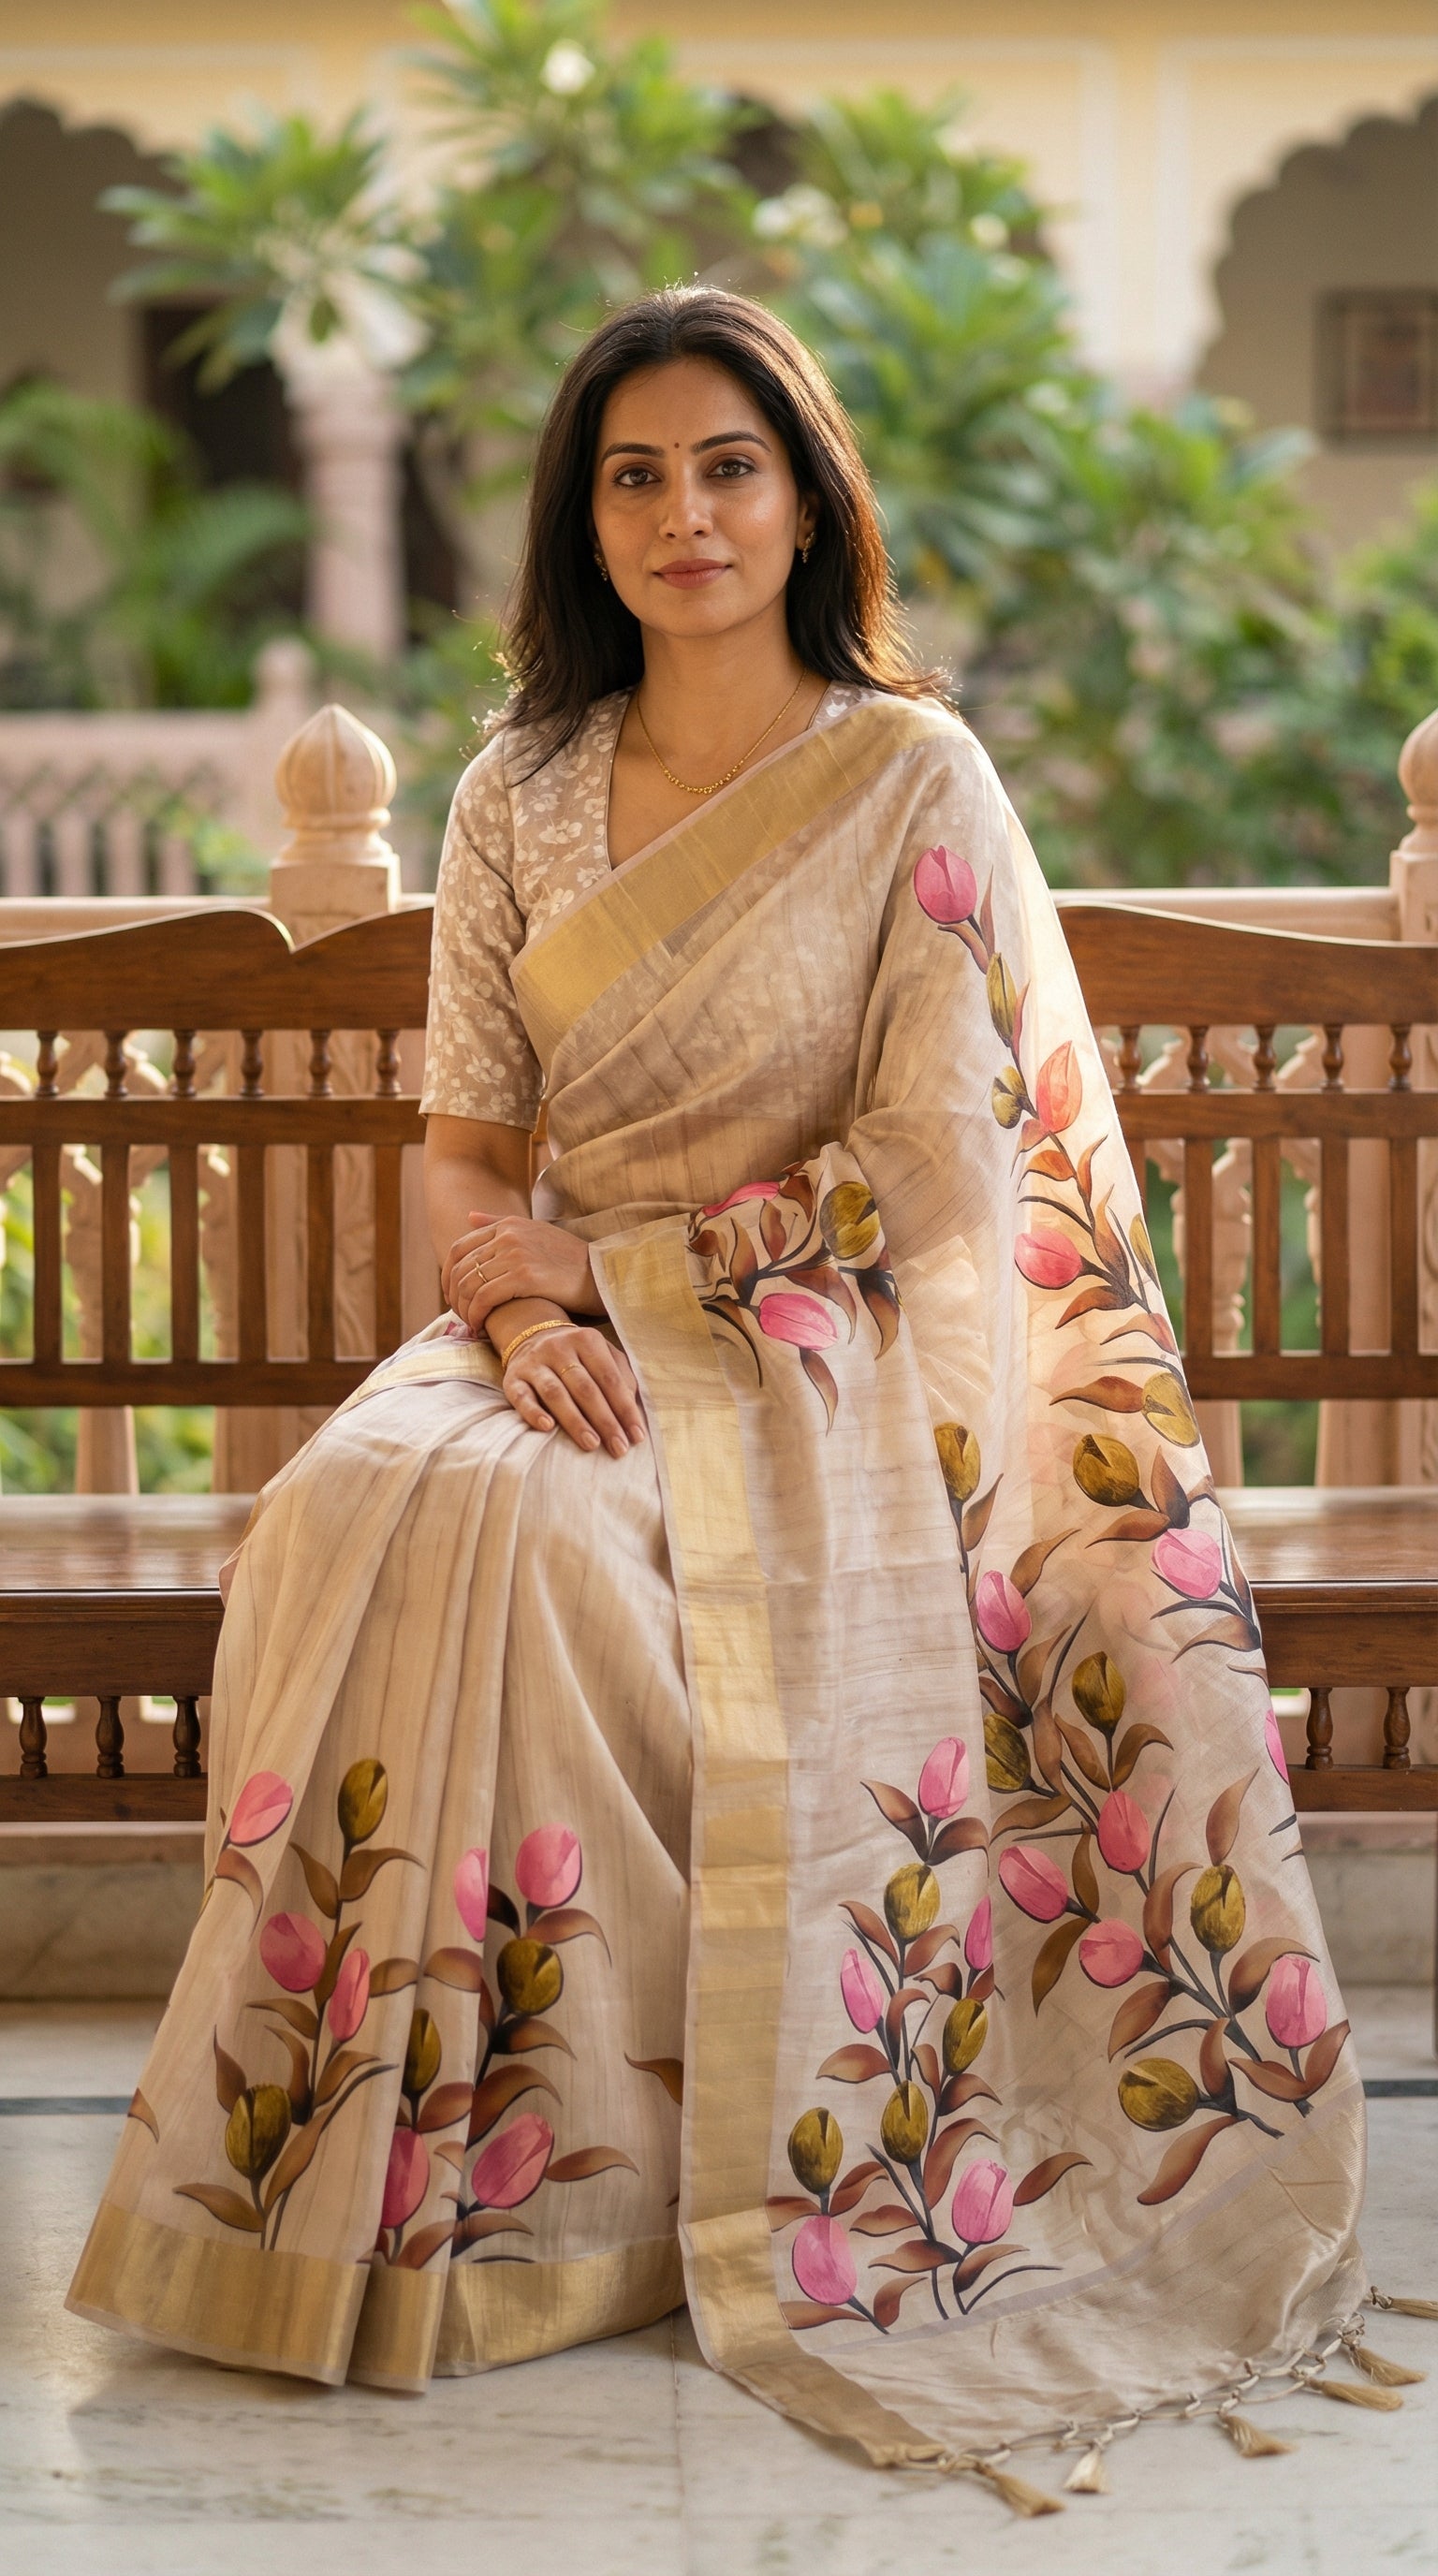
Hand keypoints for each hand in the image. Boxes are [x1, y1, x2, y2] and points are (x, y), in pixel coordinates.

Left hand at [444, 1209, 600, 1330]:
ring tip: (471, 1324)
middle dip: (453, 1296)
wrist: (603, 1273)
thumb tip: (469, 1216)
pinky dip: (476, 1315)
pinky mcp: (524, 1275)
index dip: (448, 1276)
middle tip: (461, 1317)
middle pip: (460, 1268)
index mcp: (507, 1225)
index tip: (452, 1297)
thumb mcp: (535, 1232)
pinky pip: (484, 1298)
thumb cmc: (570, 1259)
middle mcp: (508, 1235)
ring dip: (464, 1310)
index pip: (459, 1248)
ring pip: (468, 1285)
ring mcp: (515, 1253)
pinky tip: (482, 1327)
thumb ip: (499, 1223)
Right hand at [501, 1321, 645, 1458]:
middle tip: (618, 1448)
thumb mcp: (604, 1355)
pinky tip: (547, 1428)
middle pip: (585, 1388)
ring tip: (591, 1444)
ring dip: (575, 1421)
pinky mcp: (513, 1379)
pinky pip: (522, 1397)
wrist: (532, 1337)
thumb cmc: (578, 1356)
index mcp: (587, 1341)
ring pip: (556, 1393)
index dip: (625, 1408)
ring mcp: (535, 1363)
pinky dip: (533, 1412)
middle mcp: (560, 1349)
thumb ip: (621, 1377)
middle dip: (604, 1421)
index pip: (609, 1378)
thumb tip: (632, 1410)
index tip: (636, 1436)